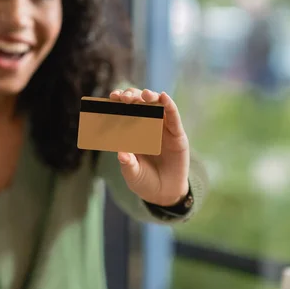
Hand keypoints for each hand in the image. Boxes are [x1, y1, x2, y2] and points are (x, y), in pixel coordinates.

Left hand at [110, 87, 189, 206]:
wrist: (164, 193)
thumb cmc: (144, 181)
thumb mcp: (133, 174)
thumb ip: (128, 164)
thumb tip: (121, 154)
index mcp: (131, 132)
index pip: (124, 111)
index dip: (119, 102)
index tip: (112, 97)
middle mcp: (147, 126)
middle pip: (140, 104)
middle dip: (132, 96)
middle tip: (125, 98)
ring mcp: (163, 129)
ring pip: (157, 106)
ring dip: (151, 96)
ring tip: (145, 95)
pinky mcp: (177, 134)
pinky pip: (173, 117)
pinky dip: (169, 105)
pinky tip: (164, 97)